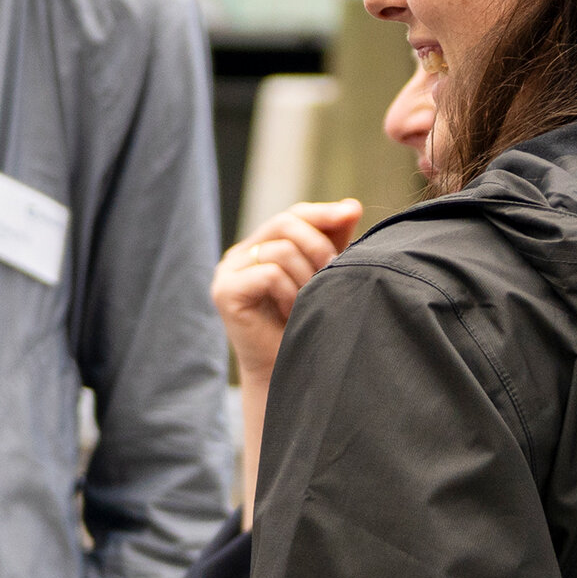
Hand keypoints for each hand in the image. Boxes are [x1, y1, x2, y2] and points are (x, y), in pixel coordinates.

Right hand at [211, 200, 362, 386]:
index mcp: (261, 247)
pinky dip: (289, 292)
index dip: (322, 213)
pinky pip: (268, 273)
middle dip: (319, 247)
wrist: (292, 372)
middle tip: (330, 277)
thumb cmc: (310, 324)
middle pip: (285, 224)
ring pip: (280, 250)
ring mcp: (227, 272)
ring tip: (307, 303)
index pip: (292, 215)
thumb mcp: (325, 275)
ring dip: (306, 277)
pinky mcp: (223, 292)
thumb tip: (351, 205)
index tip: (353, 215)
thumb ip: (334, 240)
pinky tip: (290, 312)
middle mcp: (239, 255)